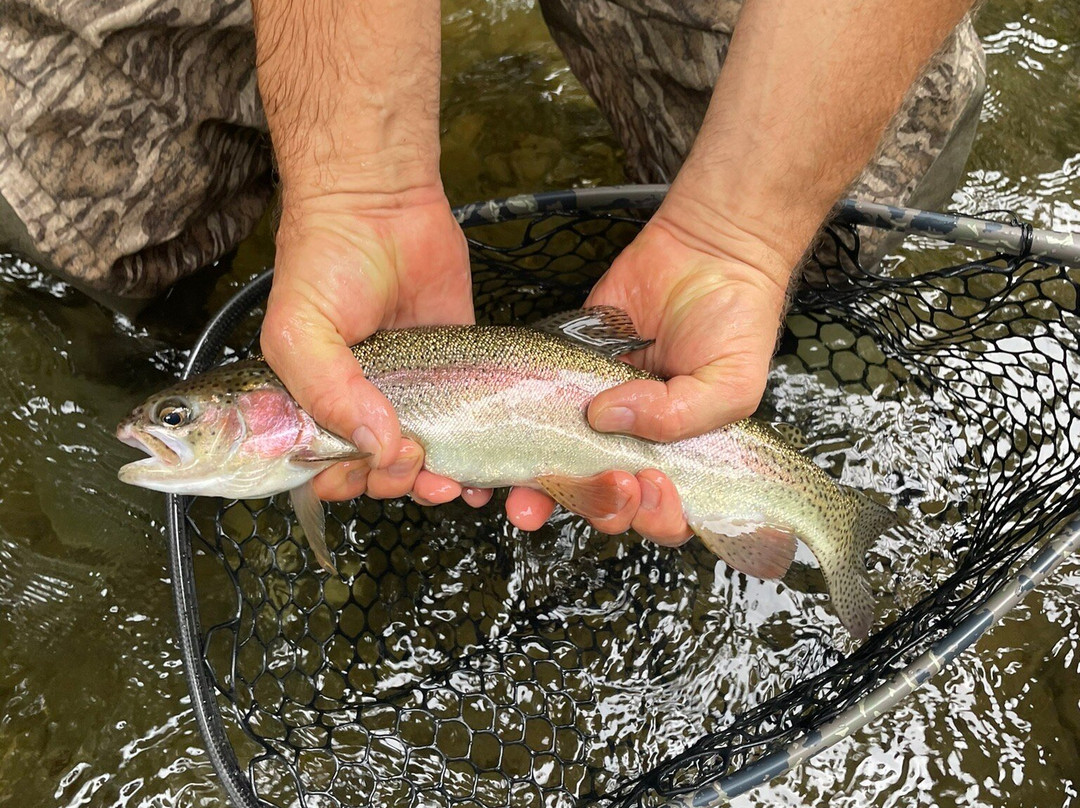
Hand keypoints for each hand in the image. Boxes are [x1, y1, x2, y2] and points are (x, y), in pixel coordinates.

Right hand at [261, 188, 483, 505]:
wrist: (381, 203)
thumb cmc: (324, 262)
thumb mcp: (300, 332)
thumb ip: (328, 393)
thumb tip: (376, 447)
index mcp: (316, 400)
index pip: (328, 466)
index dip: (347, 480)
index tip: (365, 470)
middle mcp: (364, 402)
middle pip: (380, 471)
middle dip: (396, 482)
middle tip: (411, 459)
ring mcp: (415, 390)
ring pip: (427, 460)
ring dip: (435, 483)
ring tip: (450, 479)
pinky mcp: (459, 370)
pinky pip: (470, 427)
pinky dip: (477, 463)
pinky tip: (483, 478)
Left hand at [506, 201, 790, 545]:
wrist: (705, 253)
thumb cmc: (733, 319)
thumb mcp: (731, 378)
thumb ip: (681, 415)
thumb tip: (607, 419)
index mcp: (686, 460)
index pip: (667, 515)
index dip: (654, 516)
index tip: (649, 485)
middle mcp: (638, 447)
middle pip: (611, 505)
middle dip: (601, 509)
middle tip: (607, 481)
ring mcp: (598, 419)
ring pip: (564, 475)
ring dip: (544, 496)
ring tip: (530, 499)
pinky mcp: (564, 384)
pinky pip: (535, 424)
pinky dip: (518, 447)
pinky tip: (509, 456)